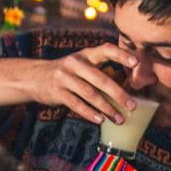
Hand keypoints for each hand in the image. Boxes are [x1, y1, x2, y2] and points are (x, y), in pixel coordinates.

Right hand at [25, 43, 139, 123]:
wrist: (34, 77)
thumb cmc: (68, 73)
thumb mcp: (81, 65)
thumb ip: (100, 70)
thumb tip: (129, 87)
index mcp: (86, 54)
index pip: (106, 50)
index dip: (122, 55)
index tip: (137, 63)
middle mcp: (75, 63)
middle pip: (100, 79)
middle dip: (118, 94)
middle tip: (132, 106)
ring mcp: (65, 77)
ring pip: (90, 94)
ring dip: (107, 108)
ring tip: (120, 119)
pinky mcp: (57, 92)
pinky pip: (77, 104)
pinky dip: (90, 113)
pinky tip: (100, 120)